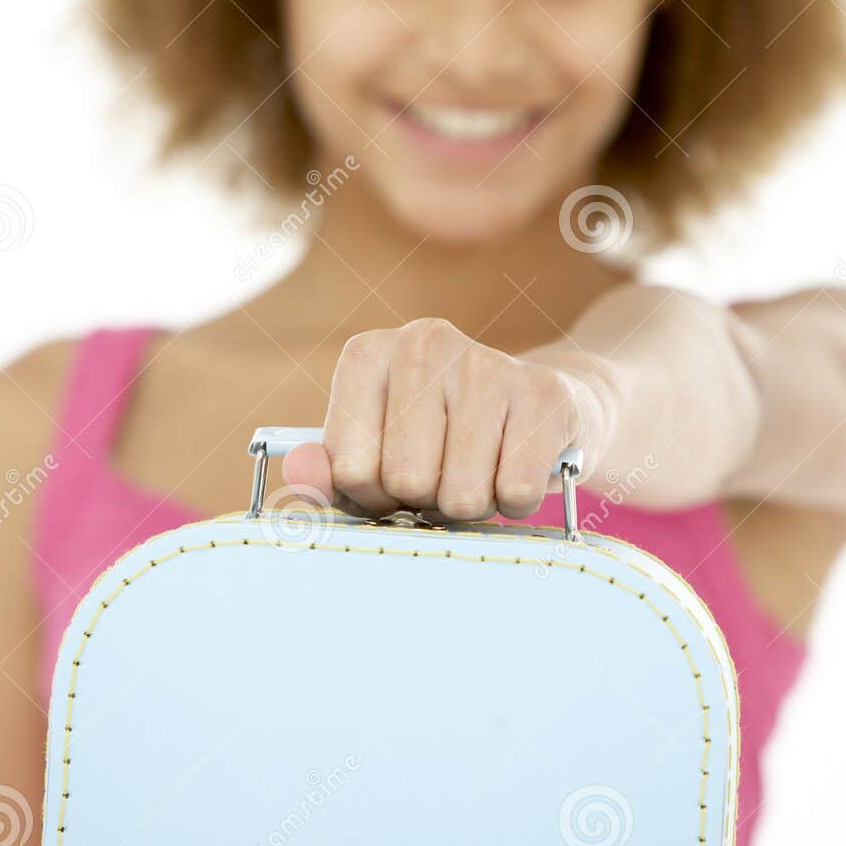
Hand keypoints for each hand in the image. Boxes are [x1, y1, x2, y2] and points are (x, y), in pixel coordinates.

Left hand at [281, 317, 612, 521]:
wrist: (541, 411)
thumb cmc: (445, 442)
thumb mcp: (376, 455)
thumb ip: (328, 474)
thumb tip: (301, 474)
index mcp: (367, 355)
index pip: (350, 469)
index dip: (376, 494)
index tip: (398, 473)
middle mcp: (422, 342)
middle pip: (406, 481)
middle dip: (427, 499)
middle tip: (446, 473)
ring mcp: (486, 361)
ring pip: (462, 494)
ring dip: (475, 503)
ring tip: (483, 468)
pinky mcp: (544, 393)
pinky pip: (516, 491)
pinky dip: (517, 500)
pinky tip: (518, 465)